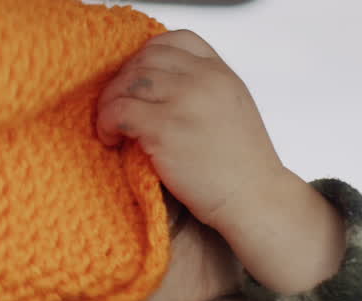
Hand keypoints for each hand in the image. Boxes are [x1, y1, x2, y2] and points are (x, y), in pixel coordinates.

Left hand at [97, 30, 286, 233]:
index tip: (138, 79)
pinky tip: (111, 139)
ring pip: (127, 82)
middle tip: (117, 105)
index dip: (148, 56)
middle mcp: (203, 79)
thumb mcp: (233, 109)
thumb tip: (162, 84)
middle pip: (146, 59)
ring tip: (110, 125)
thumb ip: (205, 88)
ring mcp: (183, 101)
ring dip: (110, 102)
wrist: (254, 198)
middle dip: (124, 81)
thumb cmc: (243, 166)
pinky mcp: (164, 129)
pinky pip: (119, 111)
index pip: (175, 40)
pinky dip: (106, 122)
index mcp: (220, 73)